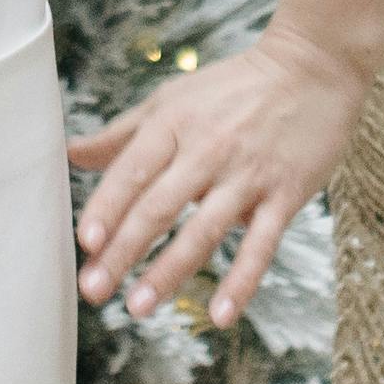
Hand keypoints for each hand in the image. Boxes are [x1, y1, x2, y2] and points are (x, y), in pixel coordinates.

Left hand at [69, 21, 369, 327]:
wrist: (312, 67)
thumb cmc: (233, 87)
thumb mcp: (172, 99)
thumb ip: (123, 134)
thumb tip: (70, 155)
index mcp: (174, 123)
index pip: (133, 170)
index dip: (108, 206)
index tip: (85, 242)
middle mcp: (207, 149)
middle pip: (159, 206)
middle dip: (124, 250)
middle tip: (94, 290)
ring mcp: (248, 174)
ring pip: (204, 229)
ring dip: (169, 271)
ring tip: (139, 307)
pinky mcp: (287, 194)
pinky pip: (261, 245)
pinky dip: (242, 282)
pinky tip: (221, 316)